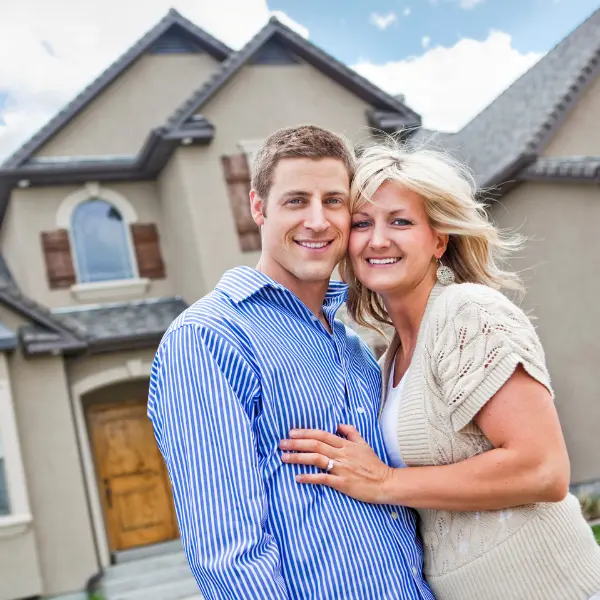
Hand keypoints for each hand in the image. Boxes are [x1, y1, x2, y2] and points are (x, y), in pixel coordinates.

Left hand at [279, 424, 393, 503]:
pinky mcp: (343, 483)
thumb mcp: (364, 444)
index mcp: (345, 444)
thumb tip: (338, 424)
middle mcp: (342, 454)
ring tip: (284, 458)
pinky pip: (323, 479)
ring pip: (317, 459)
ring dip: (298, 458)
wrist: (385, 482)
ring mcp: (342, 468)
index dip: (305, 432)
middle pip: (315, 445)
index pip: (322, 434)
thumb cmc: (374, 464)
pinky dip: (310, 477)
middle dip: (296, 443)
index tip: (291, 432)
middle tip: (281, 443)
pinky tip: (298, 477)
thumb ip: (351, 432)